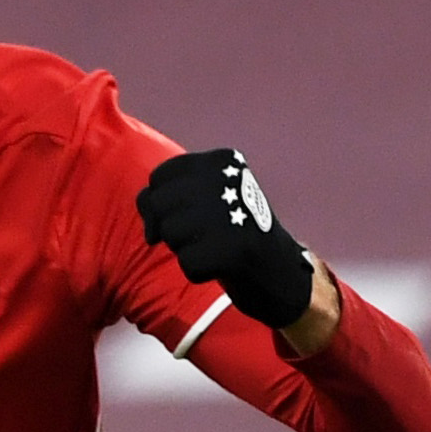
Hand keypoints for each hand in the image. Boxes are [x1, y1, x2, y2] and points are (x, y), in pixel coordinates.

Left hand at [136, 148, 314, 328]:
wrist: (280, 268)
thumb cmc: (230, 230)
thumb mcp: (204, 196)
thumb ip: (167, 194)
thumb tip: (150, 222)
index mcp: (219, 160)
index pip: (159, 177)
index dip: (158, 202)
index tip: (179, 215)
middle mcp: (226, 179)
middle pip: (158, 204)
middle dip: (170, 226)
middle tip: (201, 234)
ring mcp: (232, 213)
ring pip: (170, 233)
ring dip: (184, 249)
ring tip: (214, 246)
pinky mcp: (236, 248)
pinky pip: (187, 263)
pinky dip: (199, 272)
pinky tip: (222, 265)